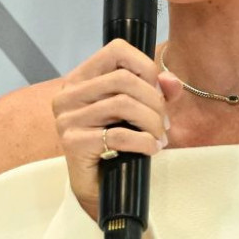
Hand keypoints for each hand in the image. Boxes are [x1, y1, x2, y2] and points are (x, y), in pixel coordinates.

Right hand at [51, 39, 181, 220]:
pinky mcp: (73, 142)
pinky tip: (152, 148)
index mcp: (81, 78)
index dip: (145, 66)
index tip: (158, 91)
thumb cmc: (116, 143)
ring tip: (160, 136)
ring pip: (123, 104)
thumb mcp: (139, 110)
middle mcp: (68, 94)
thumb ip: (157, 91)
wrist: (97, 187)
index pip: (116, 50)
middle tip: (163, 122)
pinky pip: (118, 134)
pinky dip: (144, 141)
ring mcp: (67, 118)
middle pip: (124, 79)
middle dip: (154, 100)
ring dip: (152, 122)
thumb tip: (171, 81)